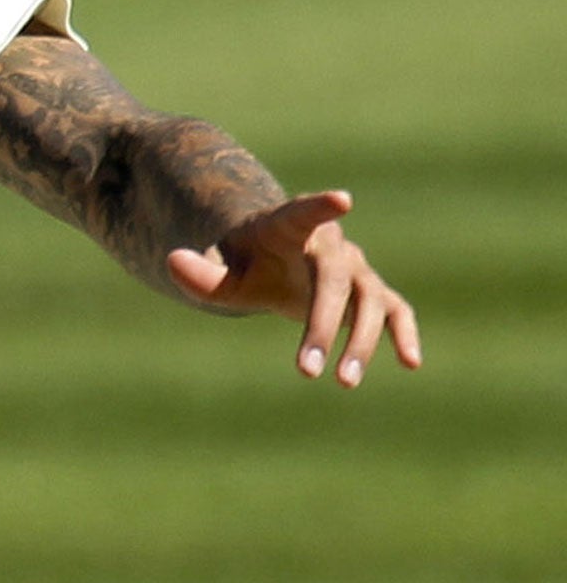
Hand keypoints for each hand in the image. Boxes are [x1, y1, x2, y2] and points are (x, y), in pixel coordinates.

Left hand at [167, 190, 422, 387]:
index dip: (320, 206)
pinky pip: (397, 312)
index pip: (303, 213)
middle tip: (305, 368)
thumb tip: (173, 261)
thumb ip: (200, 271)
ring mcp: (356, 269)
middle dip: (321, 324)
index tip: (342, 199)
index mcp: (288, 227)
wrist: (274, 263)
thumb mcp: (219, 267)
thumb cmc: (244, 261)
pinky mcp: (374, 294)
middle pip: (334, 280)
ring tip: (343, 382)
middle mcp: (330, 245)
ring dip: (360, 342)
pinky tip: (410, 363)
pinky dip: (404, 334)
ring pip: (370, 302)